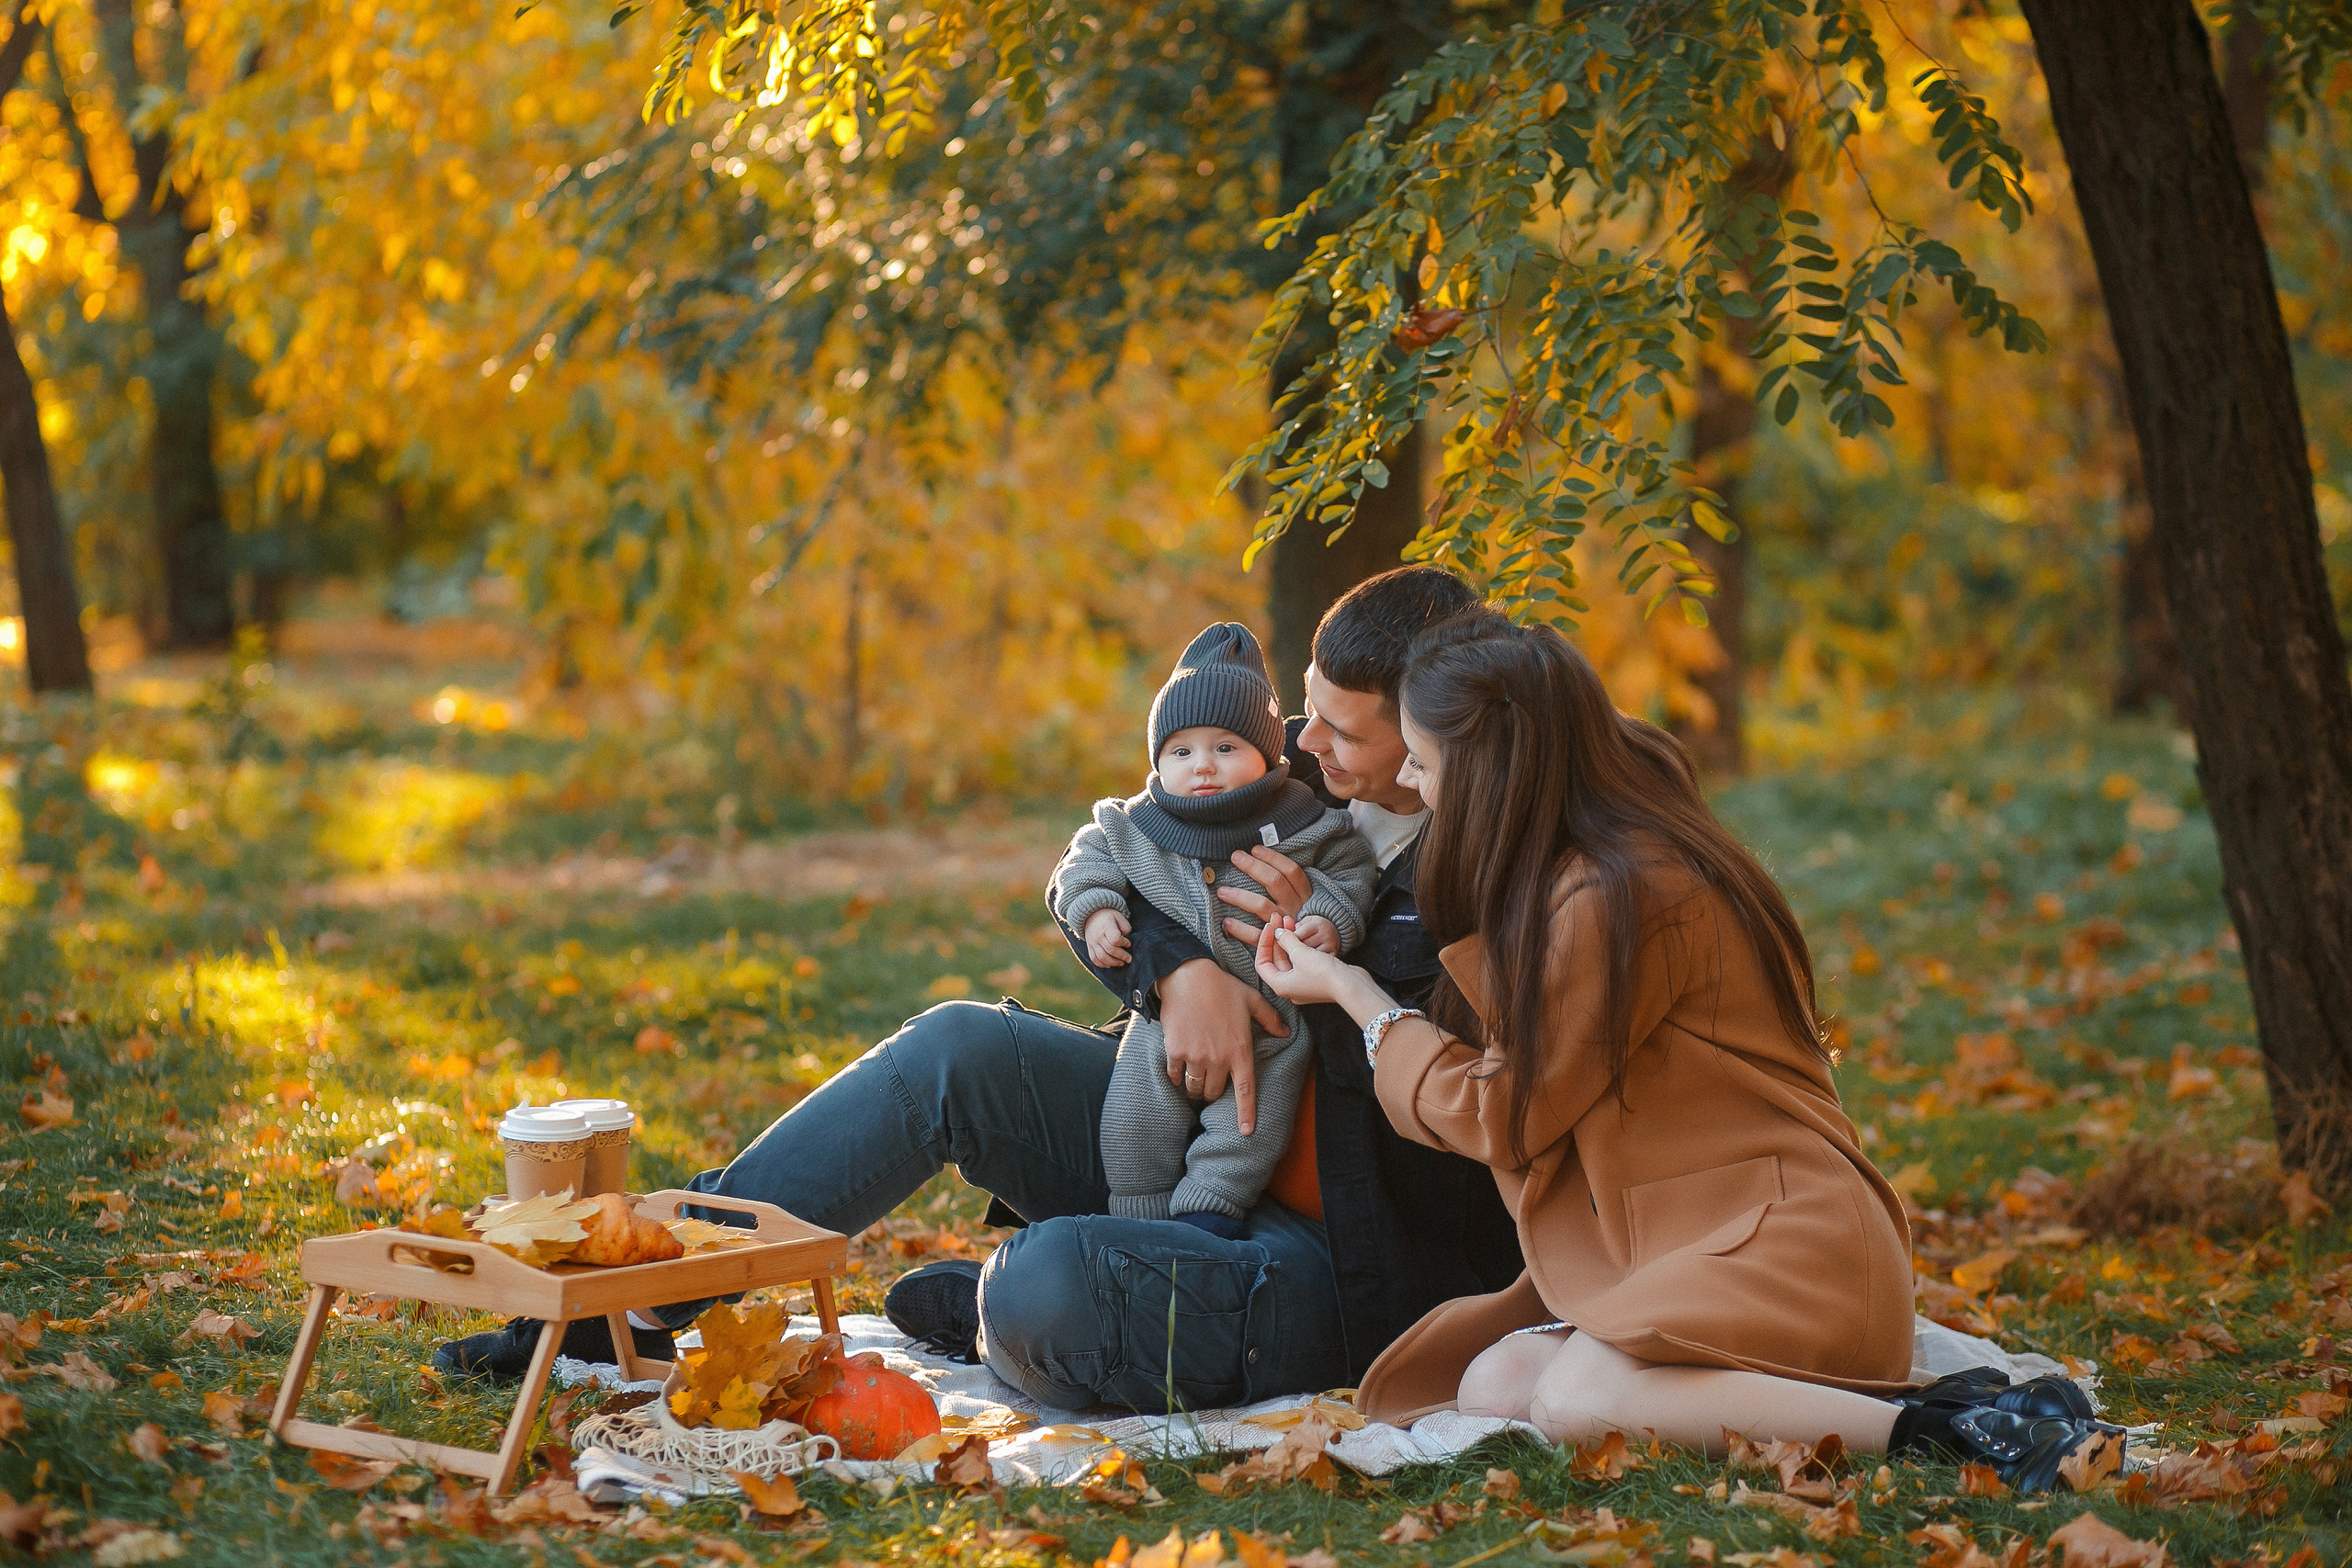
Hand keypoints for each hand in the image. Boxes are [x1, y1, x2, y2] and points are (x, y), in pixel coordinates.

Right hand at [1084, 908, 1131, 966]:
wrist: (1091, 915)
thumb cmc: (1109, 916)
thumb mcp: (1119, 916)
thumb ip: (1125, 927)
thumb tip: (1127, 937)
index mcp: (1106, 926)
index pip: (1115, 939)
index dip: (1124, 943)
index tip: (1128, 944)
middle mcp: (1098, 936)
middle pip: (1110, 950)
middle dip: (1122, 956)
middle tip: (1129, 958)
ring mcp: (1092, 943)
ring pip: (1102, 957)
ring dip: (1113, 963)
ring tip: (1121, 963)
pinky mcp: (1089, 948)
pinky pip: (1094, 959)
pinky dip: (1102, 964)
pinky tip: (1110, 965)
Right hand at [1158, 957, 1286, 1134]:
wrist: (1186, 975)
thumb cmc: (1221, 986)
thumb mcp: (1251, 999)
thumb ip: (1270, 1019)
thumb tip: (1285, 1033)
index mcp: (1240, 1050)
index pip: (1245, 1091)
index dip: (1246, 1114)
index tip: (1247, 1132)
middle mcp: (1218, 1059)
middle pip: (1214, 1093)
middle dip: (1213, 1091)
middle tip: (1212, 1079)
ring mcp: (1196, 1056)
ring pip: (1195, 1088)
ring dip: (1195, 1088)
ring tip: (1196, 1076)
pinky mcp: (1176, 1051)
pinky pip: (1176, 1076)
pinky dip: (1177, 1076)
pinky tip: (1180, 1066)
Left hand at [1216, 845, 1312, 945]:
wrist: (1315, 955)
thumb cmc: (1302, 922)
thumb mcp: (1302, 902)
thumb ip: (1287, 887)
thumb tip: (1260, 861)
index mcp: (1304, 896)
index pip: (1291, 871)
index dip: (1273, 858)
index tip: (1255, 849)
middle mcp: (1296, 908)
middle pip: (1275, 882)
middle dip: (1253, 867)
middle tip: (1235, 857)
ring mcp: (1285, 925)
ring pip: (1262, 905)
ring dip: (1239, 896)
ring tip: (1222, 891)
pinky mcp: (1276, 943)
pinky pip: (1255, 935)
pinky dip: (1239, 929)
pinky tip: (1226, 922)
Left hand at [1254, 916, 1381, 1010]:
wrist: (1351, 985)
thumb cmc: (1323, 973)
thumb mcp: (1300, 953)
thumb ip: (1286, 940)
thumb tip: (1278, 932)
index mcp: (1280, 985)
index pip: (1262, 963)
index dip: (1263, 943)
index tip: (1270, 926)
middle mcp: (1289, 987)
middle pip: (1276, 959)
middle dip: (1278, 938)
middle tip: (1281, 918)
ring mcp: (1302, 984)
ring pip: (1289, 959)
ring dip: (1289, 940)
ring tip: (1290, 920)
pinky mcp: (1314, 979)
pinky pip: (1301, 961)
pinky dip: (1299, 947)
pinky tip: (1300, 932)